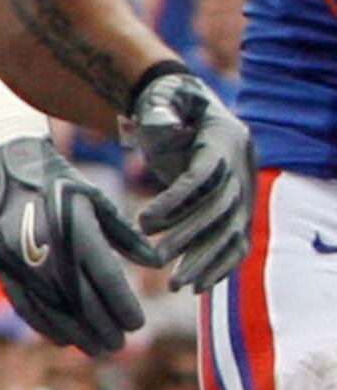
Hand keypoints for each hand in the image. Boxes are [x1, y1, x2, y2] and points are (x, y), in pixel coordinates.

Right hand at [0, 131, 150, 353]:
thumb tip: (156, 264)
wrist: (5, 168)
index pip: (105, 278)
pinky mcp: (2, 266)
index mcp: (76, 228)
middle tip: (120, 345)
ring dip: (77, 334)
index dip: (122, 305)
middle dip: (103, 327)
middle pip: (81, 300)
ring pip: (53, 308)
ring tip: (96, 349)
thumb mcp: (97, 201)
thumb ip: (126, 235)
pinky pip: (24, 305)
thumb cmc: (60, 183)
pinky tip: (62, 340)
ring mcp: (21, 260)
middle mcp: (47, 248)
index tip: (137, 325)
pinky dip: (44, 326)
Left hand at [122, 61, 252, 291]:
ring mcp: (245, 191)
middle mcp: (242, 168)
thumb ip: (160, 113)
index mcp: (224, 140)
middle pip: (219, 208)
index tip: (143, 223)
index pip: (203, 175)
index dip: (176, 200)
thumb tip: (161, 125)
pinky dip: (221, 266)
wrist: (192, 113)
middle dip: (187, 236)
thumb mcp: (162, 101)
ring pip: (231, 232)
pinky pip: (237, 243)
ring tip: (176, 285)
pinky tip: (199, 287)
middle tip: (155, 259)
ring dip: (204, 260)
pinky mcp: (241, 210)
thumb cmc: (168, 107)